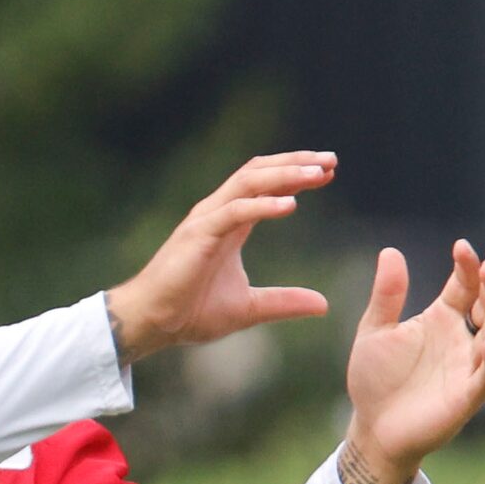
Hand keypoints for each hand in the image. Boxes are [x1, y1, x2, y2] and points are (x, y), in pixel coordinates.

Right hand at [103, 153, 335, 361]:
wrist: (154, 323)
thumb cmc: (191, 312)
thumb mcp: (250, 307)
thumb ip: (285, 302)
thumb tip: (323, 305)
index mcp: (231, 222)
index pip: (267, 185)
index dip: (297, 176)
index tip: (329, 172)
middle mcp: (218, 213)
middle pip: (260, 172)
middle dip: (296, 163)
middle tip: (331, 160)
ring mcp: (207, 220)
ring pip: (249, 183)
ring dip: (285, 175)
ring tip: (317, 174)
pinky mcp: (199, 235)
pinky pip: (235, 212)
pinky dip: (263, 205)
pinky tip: (291, 205)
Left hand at [338, 239, 484, 483]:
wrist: (372, 428)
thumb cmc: (375, 379)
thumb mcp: (374, 330)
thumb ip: (387, 295)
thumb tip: (390, 251)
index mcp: (442, 319)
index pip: (463, 286)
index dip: (467, 266)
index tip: (462, 247)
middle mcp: (460, 340)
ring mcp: (467, 368)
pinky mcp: (467, 397)